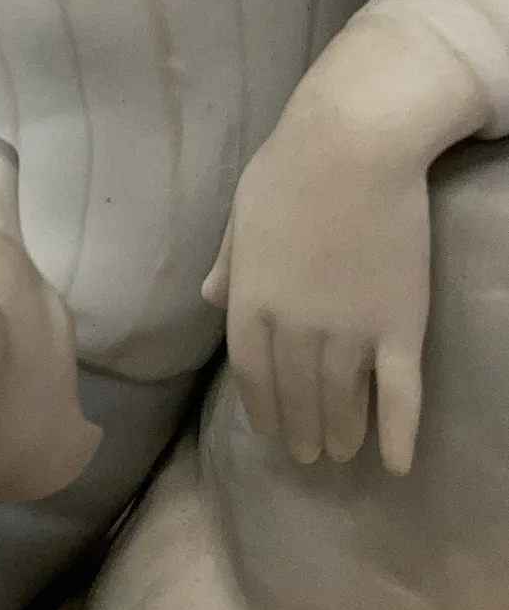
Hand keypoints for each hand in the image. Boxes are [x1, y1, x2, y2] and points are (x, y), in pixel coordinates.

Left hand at [201, 127, 431, 474]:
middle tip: (309, 453)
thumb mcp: (243, 213)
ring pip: (344, 401)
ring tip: (342, 451)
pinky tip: (398, 464)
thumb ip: (230, 262)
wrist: (354, 145)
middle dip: (302, 430)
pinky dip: (399, 433)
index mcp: (251, 303)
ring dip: (342, 433)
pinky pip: (400, 395)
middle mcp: (294, 331)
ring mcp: (349, 333)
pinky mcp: (399, 327)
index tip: (272, 431)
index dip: (263, 410)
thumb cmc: (291, 168)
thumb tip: (209, 296)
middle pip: (297, 396)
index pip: (252, 376)